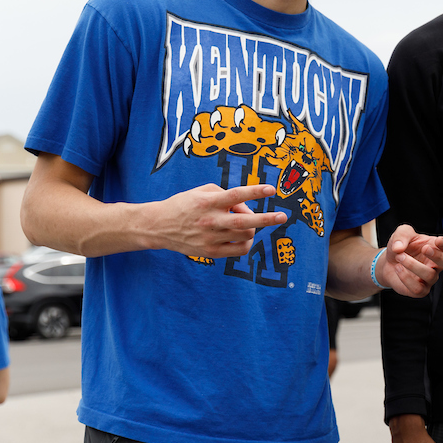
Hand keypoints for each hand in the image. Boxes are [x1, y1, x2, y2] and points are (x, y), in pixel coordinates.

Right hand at [152, 184, 285, 256]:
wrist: (159, 226)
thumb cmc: (185, 205)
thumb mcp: (202, 191)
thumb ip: (226, 194)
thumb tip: (247, 207)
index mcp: (208, 202)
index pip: (236, 195)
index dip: (255, 192)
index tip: (272, 189)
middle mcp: (210, 220)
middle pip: (245, 222)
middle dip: (267, 219)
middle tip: (283, 216)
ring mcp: (210, 238)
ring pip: (245, 236)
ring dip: (252, 228)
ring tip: (245, 223)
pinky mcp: (210, 252)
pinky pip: (239, 250)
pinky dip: (246, 243)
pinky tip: (243, 237)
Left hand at [377, 224, 442, 297]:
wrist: (389, 263)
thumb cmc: (400, 247)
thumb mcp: (400, 234)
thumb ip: (402, 235)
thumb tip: (399, 248)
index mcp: (435, 248)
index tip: (438, 240)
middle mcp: (436, 264)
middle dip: (437, 256)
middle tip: (424, 249)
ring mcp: (429, 278)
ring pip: (430, 275)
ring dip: (413, 265)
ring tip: (399, 257)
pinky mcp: (420, 290)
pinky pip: (418, 288)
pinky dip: (406, 278)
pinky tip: (398, 268)